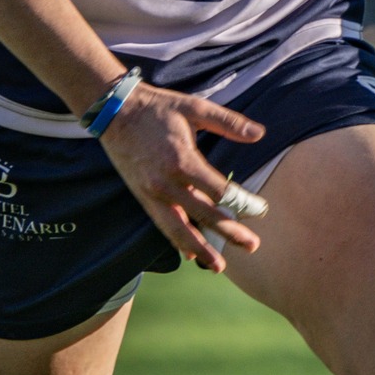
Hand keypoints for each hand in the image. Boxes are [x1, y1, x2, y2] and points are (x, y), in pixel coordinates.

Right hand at [99, 84, 266, 271]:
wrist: (114, 112)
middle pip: (204, 215)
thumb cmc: (157, 108)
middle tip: (252, 246)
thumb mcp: (194, 107)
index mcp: (182, 160)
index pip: (219, 192)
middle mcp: (166, 183)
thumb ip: (227, 122)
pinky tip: (191, 255)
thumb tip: (260, 133)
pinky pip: (163, 225)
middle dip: (229, 233)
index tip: (261, 210)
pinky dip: (178, 242)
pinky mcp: (143, 198)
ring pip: (179, 230)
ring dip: (201, 250)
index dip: (242, 203)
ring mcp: (152, 194)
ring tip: (220, 267)